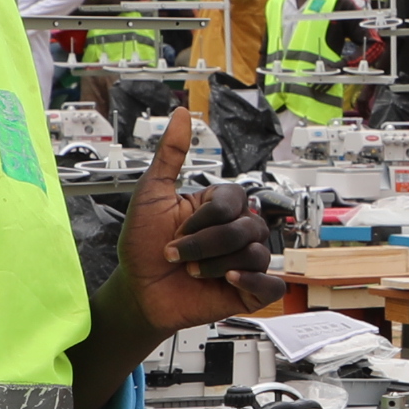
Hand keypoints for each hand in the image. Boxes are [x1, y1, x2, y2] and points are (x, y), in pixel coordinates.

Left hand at [123, 110, 287, 327]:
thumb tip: (182, 115)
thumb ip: (170, 155)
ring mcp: (243, 261)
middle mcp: (234, 233)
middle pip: (246, 227)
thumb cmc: (142, 247)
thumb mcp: (151, 195)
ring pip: (257, 254)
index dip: (205, 217)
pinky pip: (271, 284)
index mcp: (217, 209)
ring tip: (193, 271)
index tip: (178, 229)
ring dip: (216, 264)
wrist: (137, 293)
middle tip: (178, 254)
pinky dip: (253, 281)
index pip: (233, 200)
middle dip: (205, 244)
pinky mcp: (248, 291)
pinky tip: (228, 279)